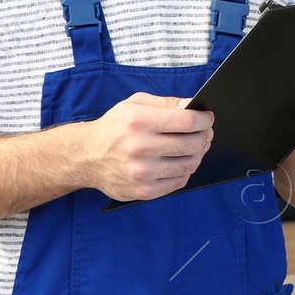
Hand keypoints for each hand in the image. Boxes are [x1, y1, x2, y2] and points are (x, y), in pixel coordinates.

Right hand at [76, 92, 213, 201]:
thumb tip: (193, 106)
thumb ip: (166, 103)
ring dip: (197, 154)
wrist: (86, 157)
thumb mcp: (134, 104)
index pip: (188, 121)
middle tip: (204, 133)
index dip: (205, 119)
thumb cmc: (114, 127)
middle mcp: (141, 147)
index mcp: (140, 121)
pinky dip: (185, 171)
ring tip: (192, 147)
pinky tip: (178, 162)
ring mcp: (143, 172)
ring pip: (190, 164)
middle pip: (193, 143)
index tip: (208, 118)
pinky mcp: (144, 190)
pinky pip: (180, 181)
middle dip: (204, 136)